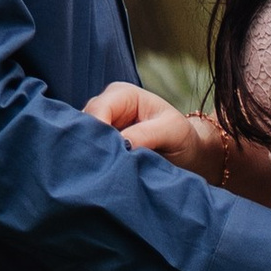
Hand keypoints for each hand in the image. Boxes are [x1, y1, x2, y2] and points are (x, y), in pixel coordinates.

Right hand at [84, 79, 226, 179]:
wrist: (187, 154)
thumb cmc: (181, 137)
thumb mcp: (170, 131)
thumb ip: (145, 135)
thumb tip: (121, 145)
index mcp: (123, 94)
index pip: (99, 110)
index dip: (98, 133)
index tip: (107, 158)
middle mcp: (107, 106)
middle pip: (85, 124)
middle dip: (93, 146)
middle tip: (103, 170)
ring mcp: (101, 125)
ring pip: (83, 140)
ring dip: (93, 157)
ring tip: (105, 175)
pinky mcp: (100, 145)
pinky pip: (89, 153)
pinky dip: (95, 164)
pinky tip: (101, 177)